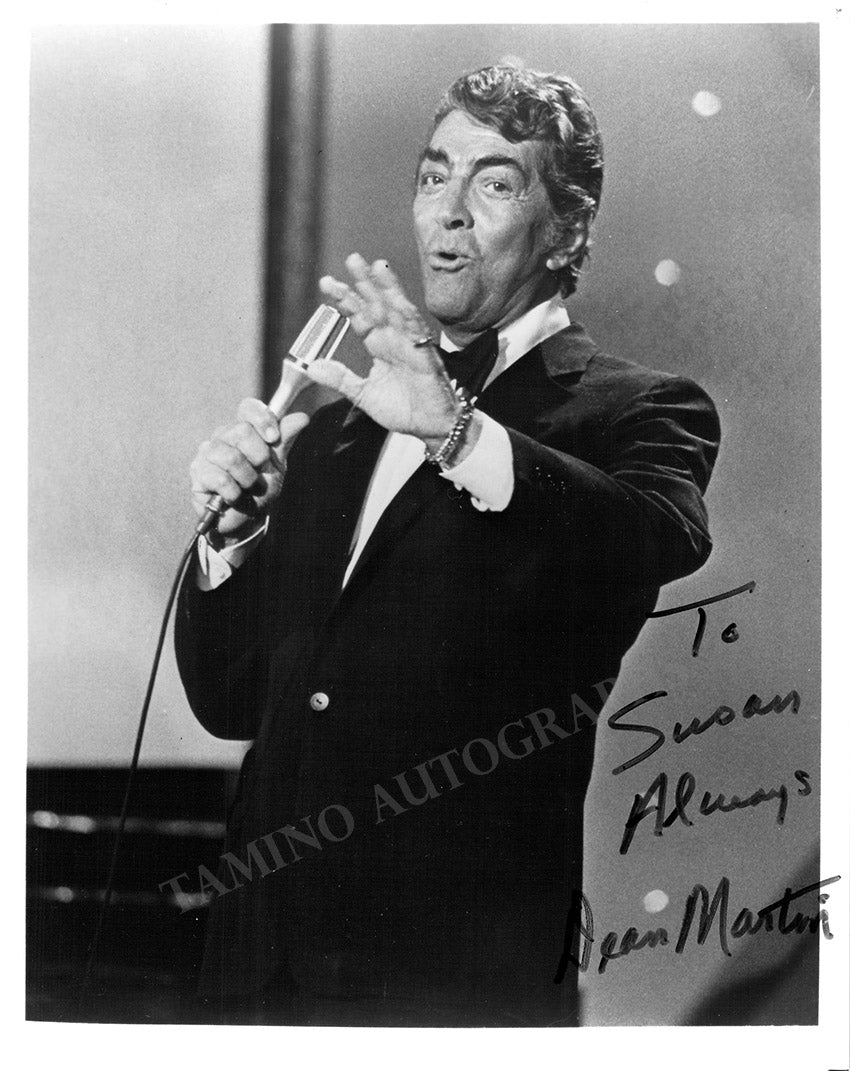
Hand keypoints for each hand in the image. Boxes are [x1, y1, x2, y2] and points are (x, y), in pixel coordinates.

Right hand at [190, 401, 309, 538]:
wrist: (245, 519)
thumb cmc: (259, 489)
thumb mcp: (276, 465)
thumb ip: (285, 440)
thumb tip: (303, 417)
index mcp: (242, 430)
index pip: (248, 408)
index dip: (262, 419)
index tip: (274, 438)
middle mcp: (222, 436)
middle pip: (242, 431)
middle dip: (259, 458)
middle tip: (258, 474)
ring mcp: (207, 453)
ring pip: (231, 457)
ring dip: (247, 479)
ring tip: (246, 488)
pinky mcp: (198, 473)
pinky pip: (220, 479)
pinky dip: (234, 493)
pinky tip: (233, 498)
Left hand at [308, 254, 460, 441]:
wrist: (430, 427)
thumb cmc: (404, 410)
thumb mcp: (363, 394)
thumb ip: (340, 378)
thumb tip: (313, 366)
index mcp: (380, 345)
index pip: (360, 316)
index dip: (346, 300)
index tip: (328, 284)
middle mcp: (394, 339)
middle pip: (378, 304)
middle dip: (364, 282)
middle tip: (351, 260)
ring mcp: (410, 344)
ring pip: (397, 309)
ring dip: (387, 289)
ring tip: (377, 266)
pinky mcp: (425, 355)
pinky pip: (416, 331)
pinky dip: (407, 314)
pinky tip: (397, 299)